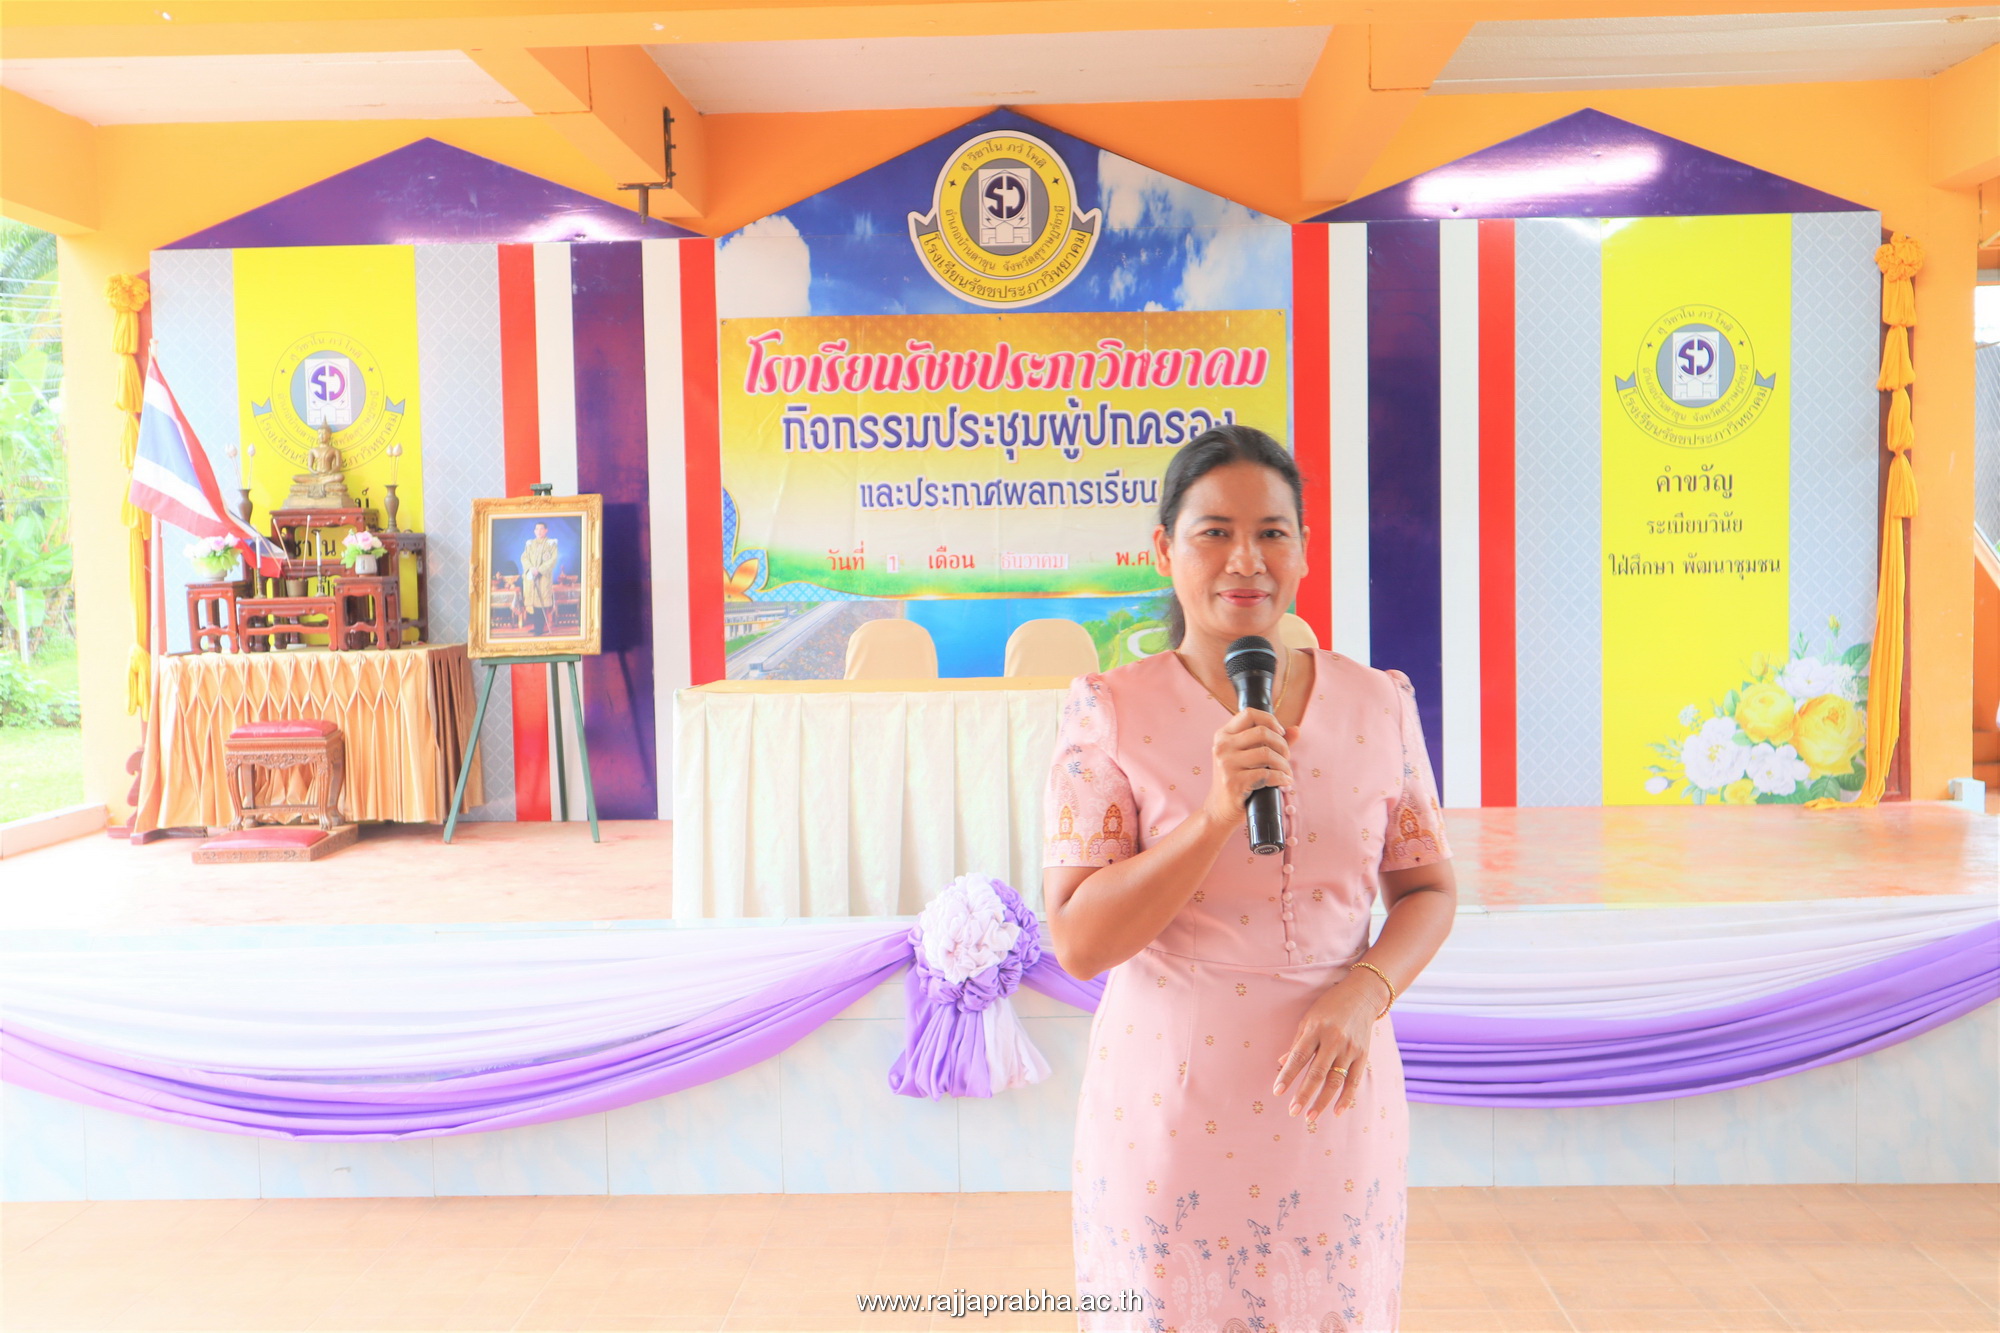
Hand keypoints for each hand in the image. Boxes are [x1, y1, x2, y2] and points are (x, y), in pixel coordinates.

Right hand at [1201, 708, 1297, 830]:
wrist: (1220, 809)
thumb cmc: (1237, 780)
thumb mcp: (1249, 757)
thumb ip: (1272, 742)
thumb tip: (1296, 729)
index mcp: (1223, 735)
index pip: (1249, 714)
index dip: (1270, 719)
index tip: (1281, 732)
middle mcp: (1222, 747)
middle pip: (1262, 732)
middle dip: (1282, 744)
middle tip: (1286, 757)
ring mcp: (1226, 764)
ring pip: (1266, 753)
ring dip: (1283, 764)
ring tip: (1286, 772)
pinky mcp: (1233, 782)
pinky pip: (1267, 774)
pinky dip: (1281, 778)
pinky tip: (1284, 782)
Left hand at [1272, 971, 1387, 1122]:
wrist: (1362, 996)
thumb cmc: (1329, 1007)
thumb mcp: (1308, 1019)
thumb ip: (1296, 1043)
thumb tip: (1280, 1064)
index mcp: (1315, 1029)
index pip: (1298, 1056)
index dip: (1287, 1075)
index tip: (1277, 1092)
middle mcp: (1333, 1040)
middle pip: (1317, 1072)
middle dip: (1304, 1094)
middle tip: (1293, 1111)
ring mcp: (1350, 1049)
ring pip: (1335, 1081)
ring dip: (1322, 1102)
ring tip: (1310, 1117)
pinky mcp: (1363, 1055)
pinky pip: (1354, 1081)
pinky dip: (1346, 1098)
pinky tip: (1336, 1112)